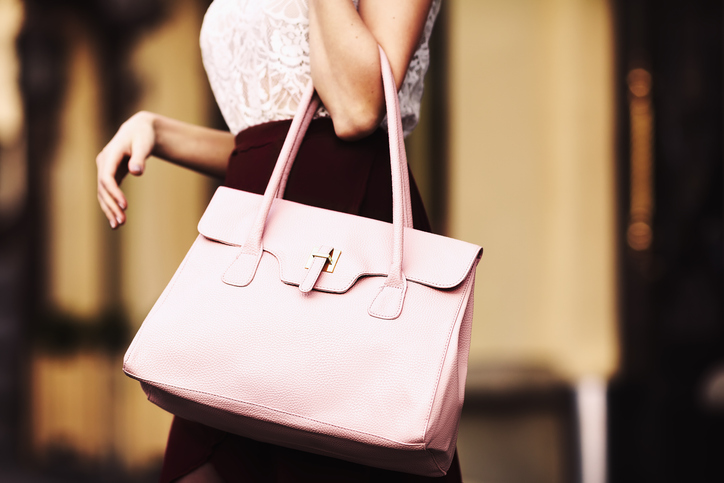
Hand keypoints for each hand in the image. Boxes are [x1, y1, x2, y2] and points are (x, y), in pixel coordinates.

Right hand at [96, 111, 155, 228]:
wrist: (140, 130)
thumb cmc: (143, 136)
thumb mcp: (144, 144)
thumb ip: (140, 157)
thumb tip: (137, 172)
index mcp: (109, 154)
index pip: (106, 177)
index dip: (114, 192)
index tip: (125, 206)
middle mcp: (103, 162)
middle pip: (103, 188)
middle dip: (111, 205)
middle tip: (121, 222)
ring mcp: (104, 169)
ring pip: (102, 193)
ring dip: (109, 209)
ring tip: (118, 225)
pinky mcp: (109, 175)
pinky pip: (107, 193)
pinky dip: (111, 205)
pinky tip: (116, 220)